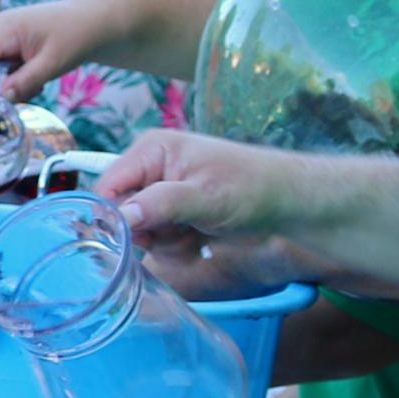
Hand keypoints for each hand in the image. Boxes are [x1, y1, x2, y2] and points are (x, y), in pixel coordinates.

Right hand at [0, 0, 100, 97]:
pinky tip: (35, 72)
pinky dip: (16, 74)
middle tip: (31, 88)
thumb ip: (26, 81)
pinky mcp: (8, 38)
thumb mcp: (52, 63)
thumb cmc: (75, 36)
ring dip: (12, 80)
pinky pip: (1, 62)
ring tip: (38, 79)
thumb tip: (4, 97)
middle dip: (3, 83)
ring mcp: (2, 31)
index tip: (15, 94)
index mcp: (4, 27)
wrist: (92, 21)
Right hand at [96, 130, 328, 298]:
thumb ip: (160, 205)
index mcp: (152, 150)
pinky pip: (158, 240)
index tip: (138, 238)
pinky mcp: (175, 213)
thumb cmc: (252, 187)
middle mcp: (152, 169)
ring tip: (195, 235)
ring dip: (165, 243)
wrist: (288, 202)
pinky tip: (199, 240)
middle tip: (179, 233)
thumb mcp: (205, 197)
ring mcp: (163, 192)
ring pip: (140, 231)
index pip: (110, 186)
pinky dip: (176, 247)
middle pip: (122, 212)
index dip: (116, 215)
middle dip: (147, 232)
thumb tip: (121, 216)